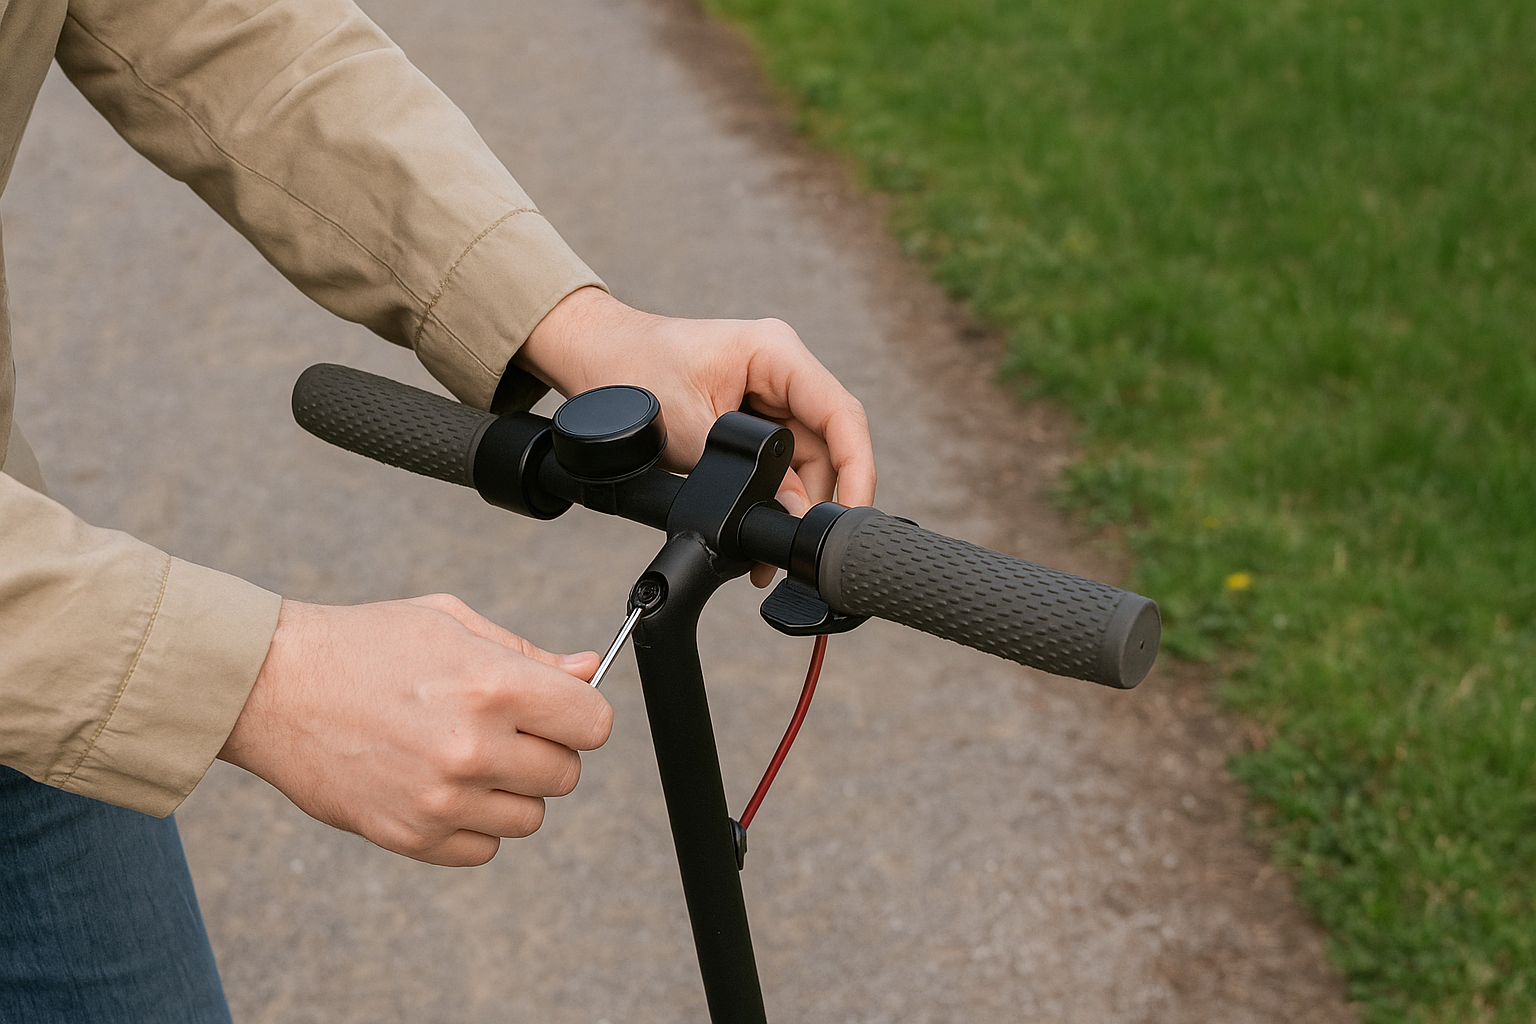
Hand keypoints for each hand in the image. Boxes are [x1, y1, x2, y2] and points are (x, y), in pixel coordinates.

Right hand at [218, 595, 610, 866]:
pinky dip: (471, 826)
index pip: (593, 724)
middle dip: (543, 751)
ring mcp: (442, 798)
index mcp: (495, 685)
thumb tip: (589, 671)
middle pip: (566, 774)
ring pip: (529, 818)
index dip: (580, 715)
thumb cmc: (364, 645)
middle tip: (498, 729)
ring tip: (463, 756)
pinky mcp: (410, 835)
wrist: (272, 686)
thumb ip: (529, 654)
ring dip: (509, 792)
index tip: (559, 712)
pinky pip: (483, 850)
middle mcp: (474, 747)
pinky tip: (439, 786)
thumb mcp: (452, 624)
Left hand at [518, 288, 875, 583]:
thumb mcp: (691, 432)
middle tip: (793, 552)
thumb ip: (751, 476)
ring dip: (793, 507)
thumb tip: (794, 518)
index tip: (852, 515)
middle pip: (827, 446)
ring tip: (768, 556)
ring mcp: (771, 392)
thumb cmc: (632, 373)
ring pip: (807, 461)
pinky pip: (783, 461)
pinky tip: (762, 531)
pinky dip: (775, 497)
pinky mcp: (757, 414)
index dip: (858, 469)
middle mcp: (782, 369)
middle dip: (815, 502)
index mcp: (775, 352)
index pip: (841, 414)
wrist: (593, 358)